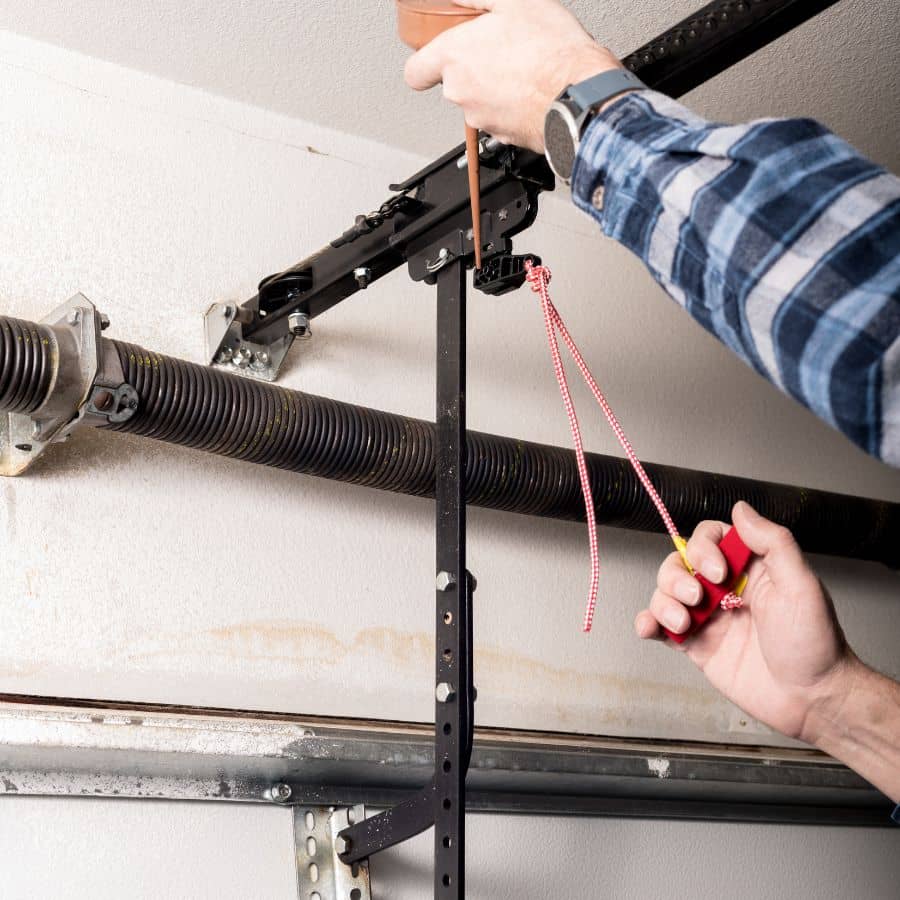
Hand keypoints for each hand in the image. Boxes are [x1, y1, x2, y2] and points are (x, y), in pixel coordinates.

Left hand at [403, 0, 621, 152]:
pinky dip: (511, 107)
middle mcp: (461, 93)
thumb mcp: (515, 2)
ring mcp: (481, 118)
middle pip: (453, 83)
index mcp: (454, 58)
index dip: (423, 66)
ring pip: (478, 102)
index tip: (432, 60)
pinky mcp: (502, 136)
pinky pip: (500, 118)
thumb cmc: (551, 50)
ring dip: (494, 88)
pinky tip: (532, 90)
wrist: (580, 95)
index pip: (414, 72)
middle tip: (499, 51)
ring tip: (523, 68)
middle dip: (472, 69)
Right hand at [635, 501, 858, 742]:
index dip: (703, 549)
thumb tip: (740, 508)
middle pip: (679, 563)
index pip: (709, 538)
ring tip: (683, 623)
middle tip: (698, 598)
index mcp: (750, 568)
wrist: (812, 700)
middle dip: (677, 577)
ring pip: (665, 592)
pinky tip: (650, 627)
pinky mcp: (696, 645)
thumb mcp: (801, 585)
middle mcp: (725, 588)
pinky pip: (661, 627)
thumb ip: (773, 542)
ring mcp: (708, 616)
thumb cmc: (814, 644)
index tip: (718, 573)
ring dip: (664, 602)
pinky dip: (647, 623)